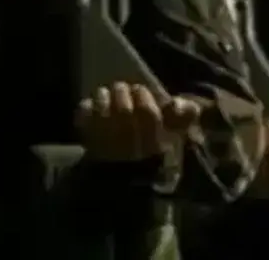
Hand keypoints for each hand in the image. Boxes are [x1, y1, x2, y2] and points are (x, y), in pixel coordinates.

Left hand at [75, 83, 199, 162]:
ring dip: (102, 98)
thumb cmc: (152, 151)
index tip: (139, 89)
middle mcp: (130, 146)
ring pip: (102, 115)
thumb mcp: (175, 135)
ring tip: (104, 93)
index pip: (148, 115)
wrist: (123, 181)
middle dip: (121, 93)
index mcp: (155, 143)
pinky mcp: (89, 148)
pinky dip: (85, 109)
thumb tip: (176, 102)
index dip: (143, 96)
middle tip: (121, 87)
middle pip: (124, 111)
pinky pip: (84, 123)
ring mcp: (107, 148)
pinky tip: (90, 105)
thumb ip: (184, 116)